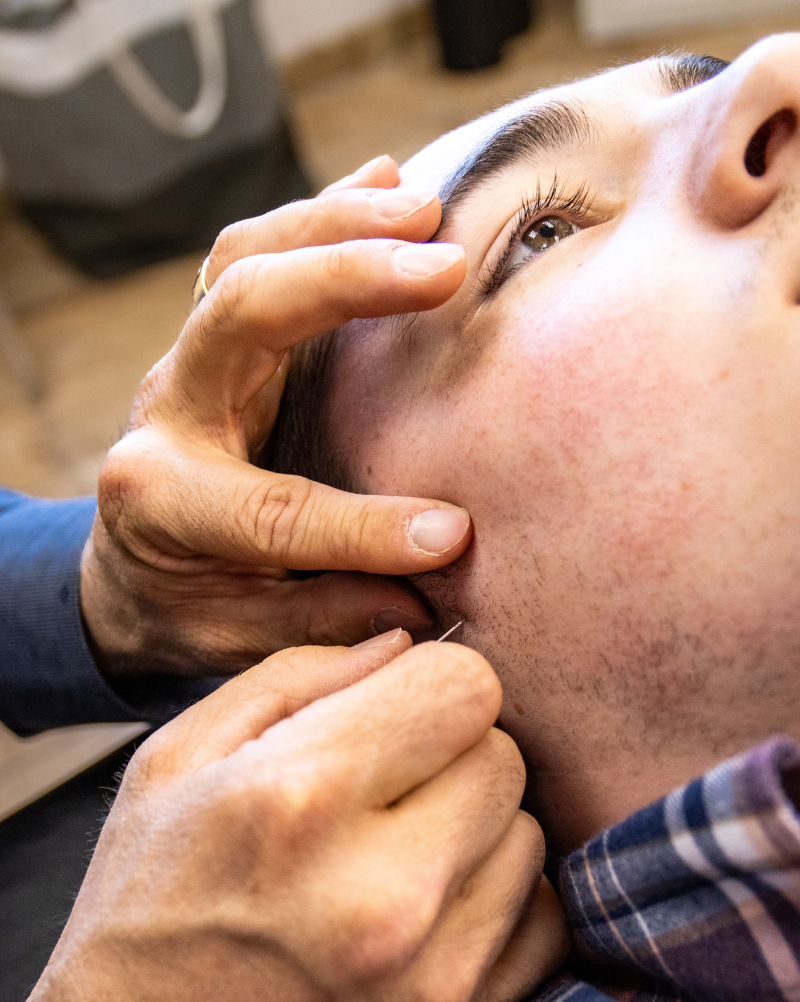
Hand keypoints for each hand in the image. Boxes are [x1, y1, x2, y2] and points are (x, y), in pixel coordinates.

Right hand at [0, 633, 568, 1001]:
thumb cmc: (140, 911)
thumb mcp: (175, 760)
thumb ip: (296, 675)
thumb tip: (402, 642)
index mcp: (299, 798)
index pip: (465, 685)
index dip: (432, 680)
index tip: (398, 706)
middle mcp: (379, 890)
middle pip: (503, 756)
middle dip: (451, 749)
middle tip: (389, 780)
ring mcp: (428, 973)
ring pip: (527, 834)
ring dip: (475, 824)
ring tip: (397, 846)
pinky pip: (542, 919)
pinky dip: (497, 897)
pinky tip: (431, 902)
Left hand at [81, 157, 470, 678]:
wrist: (129, 572)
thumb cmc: (186, 608)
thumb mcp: (237, 639)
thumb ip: (321, 618)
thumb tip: (424, 599)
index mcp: (164, 503)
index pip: (270, 509)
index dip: (362, 528)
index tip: (452, 534)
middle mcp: (168, 413)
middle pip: (240, 313)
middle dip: (343, 281)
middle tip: (443, 268)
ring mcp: (189, 364)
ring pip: (244, 258)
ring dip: (337, 222)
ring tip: (425, 209)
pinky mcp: (215, 339)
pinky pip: (253, 253)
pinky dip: (322, 213)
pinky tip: (390, 182)